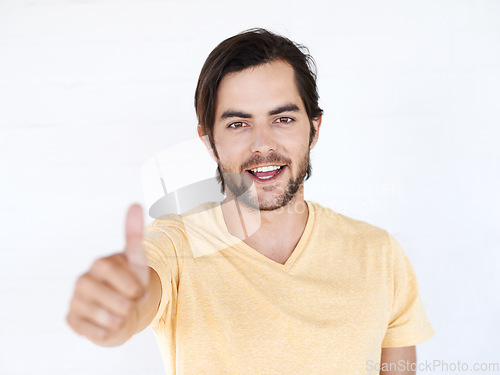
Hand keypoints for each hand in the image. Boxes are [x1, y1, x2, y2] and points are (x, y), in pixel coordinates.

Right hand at [66, 204, 150, 346]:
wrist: (125, 309)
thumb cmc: (132, 282)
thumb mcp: (138, 259)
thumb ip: (135, 234)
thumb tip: (135, 204)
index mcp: (100, 265)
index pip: (117, 276)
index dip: (133, 287)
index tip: (140, 291)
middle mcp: (83, 281)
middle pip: (116, 301)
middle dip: (130, 305)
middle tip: (131, 302)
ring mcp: (76, 301)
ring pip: (108, 319)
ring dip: (122, 319)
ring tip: (121, 312)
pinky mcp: (72, 320)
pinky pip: (98, 333)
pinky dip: (109, 332)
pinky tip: (108, 323)